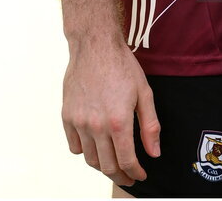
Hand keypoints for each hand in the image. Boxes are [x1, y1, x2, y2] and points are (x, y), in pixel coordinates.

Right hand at [61, 39, 159, 185]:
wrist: (95, 45)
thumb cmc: (122, 66)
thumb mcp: (144, 92)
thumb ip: (150, 125)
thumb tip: (154, 153)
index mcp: (118, 121)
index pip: (127, 160)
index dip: (136, 173)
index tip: (140, 175)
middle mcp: (96, 126)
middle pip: (107, 166)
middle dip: (120, 176)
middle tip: (128, 176)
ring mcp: (79, 122)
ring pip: (90, 159)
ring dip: (102, 166)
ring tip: (113, 163)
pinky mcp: (67, 116)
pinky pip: (74, 146)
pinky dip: (84, 151)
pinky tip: (95, 146)